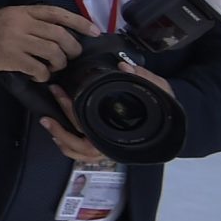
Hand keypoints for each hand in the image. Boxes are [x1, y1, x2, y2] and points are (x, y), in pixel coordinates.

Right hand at [0, 4, 96, 80]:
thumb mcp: (10, 18)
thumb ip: (32, 21)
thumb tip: (62, 33)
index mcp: (22, 11)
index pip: (56, 13)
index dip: (79, 21)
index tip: (94, 31)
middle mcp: (21, 23)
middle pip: (60, 35)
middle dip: (72, 48)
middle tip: (70, 56)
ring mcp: (16, 40)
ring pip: (53, 52)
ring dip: (59, 63)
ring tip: (53, 67)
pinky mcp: (11, 58)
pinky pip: (39, 68)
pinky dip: (44, 75)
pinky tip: (39, 75)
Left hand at [41, 61, 175, 163]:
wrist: (173, 121)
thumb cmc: (164, 107)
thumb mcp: (160, 90)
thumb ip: (144, 78)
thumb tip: (124, 66)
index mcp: (124, 133)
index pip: (91, 126)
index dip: (72, 111)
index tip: (61, 94)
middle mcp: (114, 145)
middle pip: (81, 145)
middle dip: (61, 129)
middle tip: (47, 111)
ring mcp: (108, 149)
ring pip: (79, 153)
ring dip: (61, 139)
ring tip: (47, 121)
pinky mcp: (104, 148)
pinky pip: (82, 154)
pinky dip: (68, 146)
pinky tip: (57, 133)